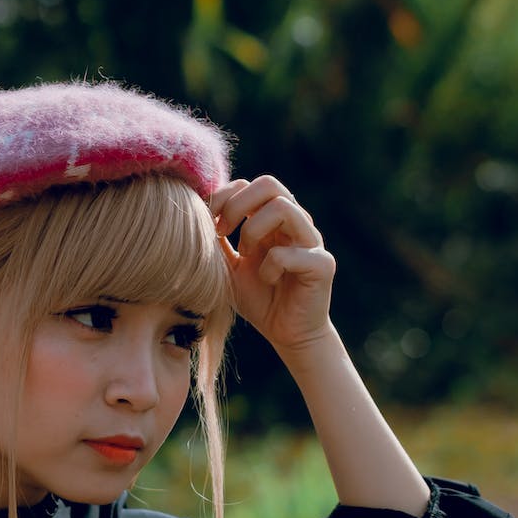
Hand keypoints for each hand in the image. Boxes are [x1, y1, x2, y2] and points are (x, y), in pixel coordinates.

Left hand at [210, 176, 335, 355]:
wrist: (287, 333)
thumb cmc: (259, 298)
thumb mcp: (228, 266)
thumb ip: (217, 241)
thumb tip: (196, 213)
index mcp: (274, 219)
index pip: (250, 185)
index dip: (225, 197)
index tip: (208, 223)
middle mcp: (295, 223)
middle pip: (269, 184)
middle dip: (237, 205)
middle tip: (222, 232)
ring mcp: (311, 241)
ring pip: (283, 208)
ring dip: (254, 230)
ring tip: (246, 254)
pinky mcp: (322, 264)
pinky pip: (291, 252)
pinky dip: (271, 266)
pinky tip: (267, 280)